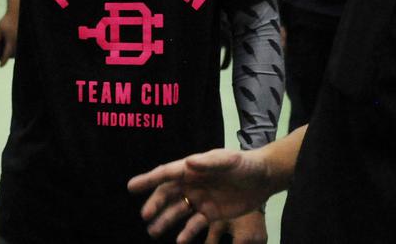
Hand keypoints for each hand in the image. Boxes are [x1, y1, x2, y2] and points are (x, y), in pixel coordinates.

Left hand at [0, 11, 17, 65]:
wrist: (17, 13)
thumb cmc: (7, 21)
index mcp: (10, 42)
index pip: (6, 56)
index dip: (2, 62)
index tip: (0, 66)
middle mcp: (17, 43)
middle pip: (11, 56)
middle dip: (6, 56)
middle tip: (0, 54)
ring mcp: (21, 42)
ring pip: (16, 53)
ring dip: (11, 53)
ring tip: (6, 48)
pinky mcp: (23, 39)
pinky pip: (19, 48)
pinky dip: (15, 49)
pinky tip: (11, 43)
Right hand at [128, 148, 274, 241]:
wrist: (263, 178)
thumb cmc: (244, 164)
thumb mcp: (228, 160)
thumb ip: (209, 162)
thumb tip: (189, 162)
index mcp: (192, 169)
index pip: (166, 174)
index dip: (148, 180)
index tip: (131, 187)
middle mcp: (192, 184)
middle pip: (167, 195)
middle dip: (155, 205)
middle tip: (145, 216)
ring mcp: (200, 199)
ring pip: (177, 211)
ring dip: (164, 220)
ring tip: (153, 231)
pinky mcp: (211, 213)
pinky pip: (194, 224)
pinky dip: (186, 233)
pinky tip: (178, 241)